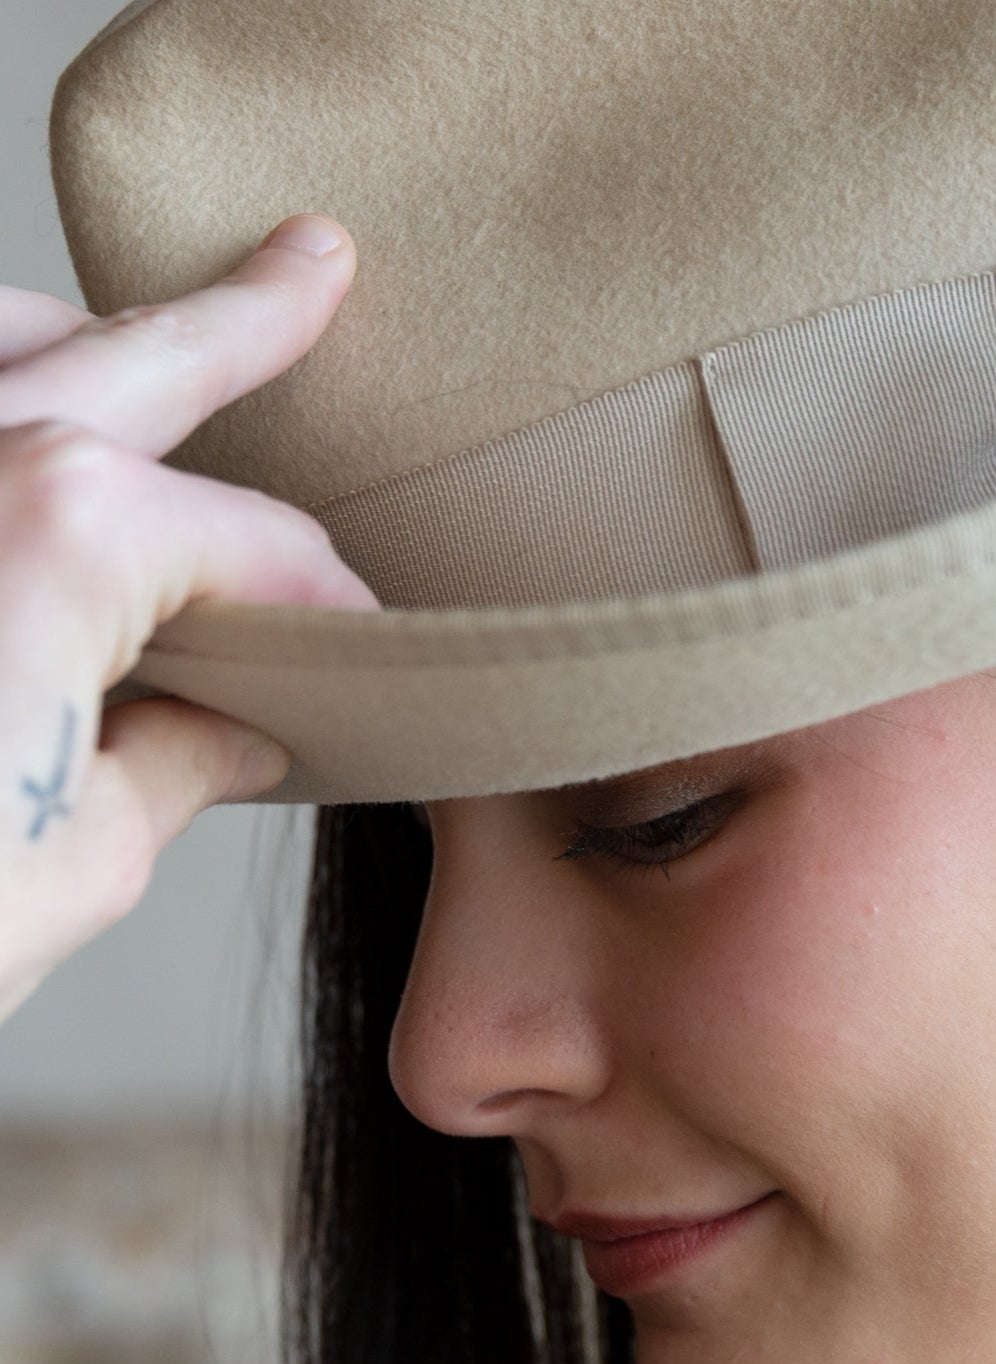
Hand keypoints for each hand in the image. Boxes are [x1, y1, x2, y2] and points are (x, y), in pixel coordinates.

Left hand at [0, 213, 380, 1026]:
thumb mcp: (78, 860)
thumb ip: (169, 764)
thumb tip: (218, 730)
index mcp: (72, 532)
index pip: (260, 546)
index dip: (328, 600)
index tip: (353, 648)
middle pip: (144, 360)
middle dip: (246, 318)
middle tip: (309, 263)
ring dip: (78, 329)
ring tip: (130, 336)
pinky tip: (9, 410)